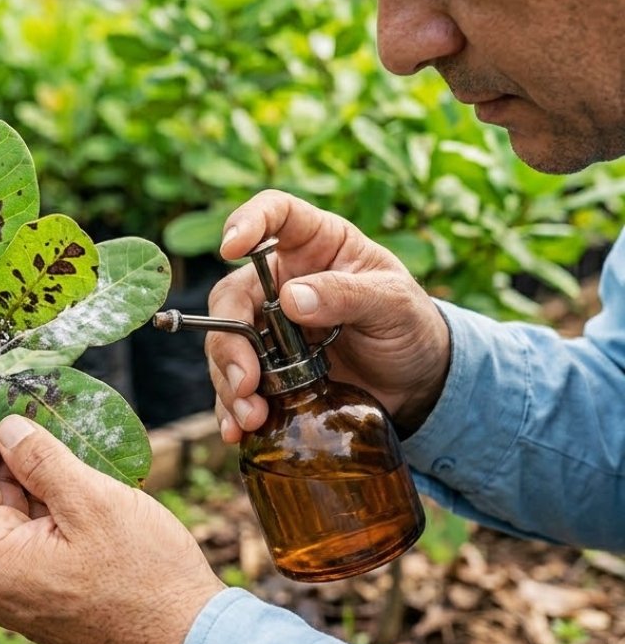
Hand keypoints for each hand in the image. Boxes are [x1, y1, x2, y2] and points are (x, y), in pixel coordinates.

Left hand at [0, 399, 225, 643]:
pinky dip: (46, 503)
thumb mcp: (93, 502)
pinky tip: (73, 475)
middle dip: (6, 448)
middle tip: (35, 405)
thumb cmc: (148, 576)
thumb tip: (7, 427)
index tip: (0, 394)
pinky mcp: (47, 598)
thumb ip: (42, 460)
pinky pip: (31, 538)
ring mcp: (20, 596)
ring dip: (29, 474)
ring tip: (60, 433)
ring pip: (10, 517)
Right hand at [208, 191, 449, 442]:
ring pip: (225, 344)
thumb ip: (347, 295)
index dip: (247, 221)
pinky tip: (237, 429)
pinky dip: (230, 407)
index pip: (274, 214)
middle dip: (229, 340)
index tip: (230, 247)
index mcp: (315, 245)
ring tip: (250, 417)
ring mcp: (269, 326)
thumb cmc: (410, 326)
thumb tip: (291, 298)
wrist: (418, 383)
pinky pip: (235, 383)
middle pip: (232, 296)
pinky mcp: (267, 368)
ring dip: (229, 381)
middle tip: (246, 381)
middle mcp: (281, 281)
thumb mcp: (393, 304)